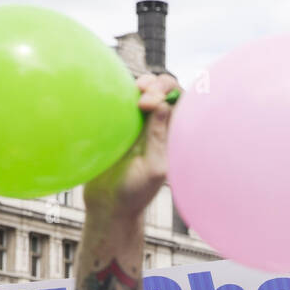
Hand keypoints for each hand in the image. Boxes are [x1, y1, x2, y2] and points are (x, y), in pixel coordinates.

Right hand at [83, 73, 175, 220]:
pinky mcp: (121, 124)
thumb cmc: (133, 192)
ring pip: (147, 92)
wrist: (106, 204)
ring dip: (144, 85)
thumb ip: (158, 137)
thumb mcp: (152, 168)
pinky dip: (125, 92)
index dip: (171, 94)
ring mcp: (141, 124)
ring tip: (136, 89)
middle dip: (158, 85)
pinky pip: (126, 101)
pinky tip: (118, 95)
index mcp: (175, 139)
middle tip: (142, 96)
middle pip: (166, 92)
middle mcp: (161, 128)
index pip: (183, 105)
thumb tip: (165, 104)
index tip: (151, 104)